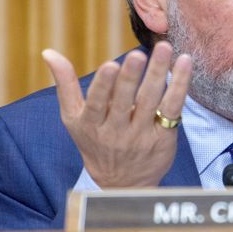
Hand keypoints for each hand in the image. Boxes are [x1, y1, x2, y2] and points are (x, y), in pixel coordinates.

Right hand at [42, 42, 191, 187]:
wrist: (122, 183)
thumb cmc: (95, 142)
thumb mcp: (73, 118)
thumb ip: (64, 84)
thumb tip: (48, 52)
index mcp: (92, 124)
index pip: (97, 104)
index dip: (104, 86)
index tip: (110, 65)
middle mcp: (117, 131)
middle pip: (125, 102)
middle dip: (130, 78)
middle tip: (137, 55)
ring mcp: (142, 134)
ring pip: (151, 101)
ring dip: (158, 73)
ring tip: (163, 48)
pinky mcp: (164, 136)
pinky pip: (173, 108)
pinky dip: (180, 85)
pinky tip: (185, 63)